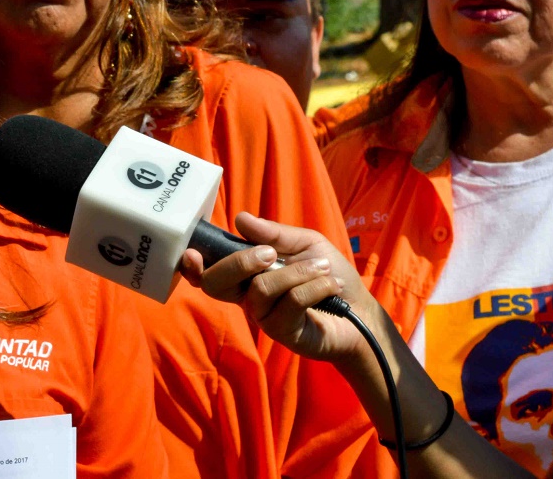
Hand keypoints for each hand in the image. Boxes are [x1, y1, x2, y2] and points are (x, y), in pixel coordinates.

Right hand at [180, 212, 378, 363]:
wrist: (361, 310)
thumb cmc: (330, 275)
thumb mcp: (305, 244)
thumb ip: (273, 234)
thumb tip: (240, 219)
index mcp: (246, 275)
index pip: (207, 274)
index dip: (192, 267)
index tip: (191, 254)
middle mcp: (247, 298)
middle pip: (216, 284)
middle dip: (240, 262)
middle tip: (269, 254)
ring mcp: (263, 318)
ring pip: (260, 289)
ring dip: (295, 273)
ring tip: (322, 268)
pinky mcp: (283, 333)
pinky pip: (289, 303)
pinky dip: (313, 286)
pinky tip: (330, 286)